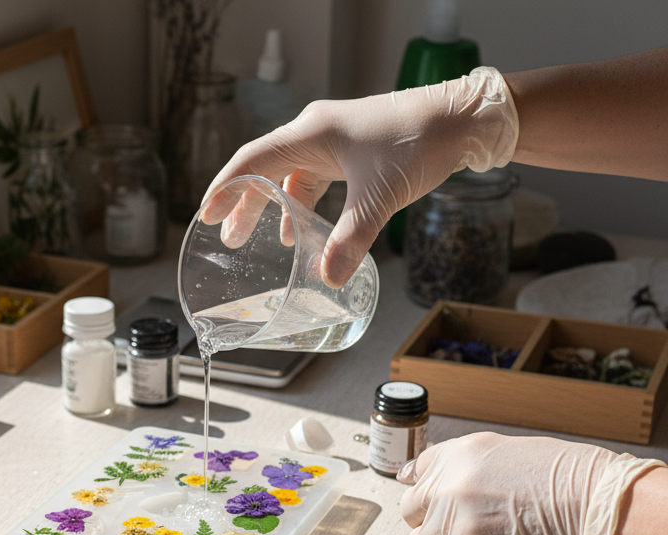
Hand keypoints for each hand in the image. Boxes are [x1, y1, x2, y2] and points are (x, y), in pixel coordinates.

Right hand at [200, 67, 517, 287]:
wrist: (463, 119)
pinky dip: (301, 206)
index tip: (207, 215)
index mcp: (311, 135)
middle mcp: (316, 133)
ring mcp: (333, 141)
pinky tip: (300, 232)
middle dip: (244, 205)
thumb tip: (328, 279)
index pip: (252, 161)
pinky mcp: (350, 152)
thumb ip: (350, 240)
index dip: (226, 189)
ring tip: (258, 241)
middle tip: (227, 238)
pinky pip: (313, 180)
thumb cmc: (418, 142)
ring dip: (271, 208)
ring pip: (288, 177)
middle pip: (264, 170)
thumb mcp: (379, 197)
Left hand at [397, 432, 659, 534]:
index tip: (438, 503)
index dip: (429, 492)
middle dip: (433, 521)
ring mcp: (451, 528)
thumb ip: (467, 466)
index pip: (415, 473)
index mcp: (457, 456)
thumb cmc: (571, 480)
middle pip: (411, 512)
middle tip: (467, 529)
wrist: (599, 509)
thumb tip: (418, 475)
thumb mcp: (510, 452)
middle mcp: (446, 489)